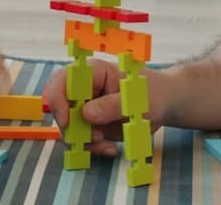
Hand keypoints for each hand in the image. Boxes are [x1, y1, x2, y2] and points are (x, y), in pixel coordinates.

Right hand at [43, 59, 166, 156]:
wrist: (162, 105)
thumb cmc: (150, 93)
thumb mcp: (134, 99)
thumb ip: (110, 105)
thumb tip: (86, 114)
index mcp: (91, 72)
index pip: (62, 80)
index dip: (58, 100)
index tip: (67, 122)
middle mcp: (82, 89)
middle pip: (59, 106)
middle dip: (71, 126)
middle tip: (95, 138)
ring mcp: (84, 107)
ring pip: (68, 126)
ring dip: (84, 141)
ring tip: (108, 145)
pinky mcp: (90, 124)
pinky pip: (80, 138)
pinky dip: (92, 148)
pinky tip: (110, 148)